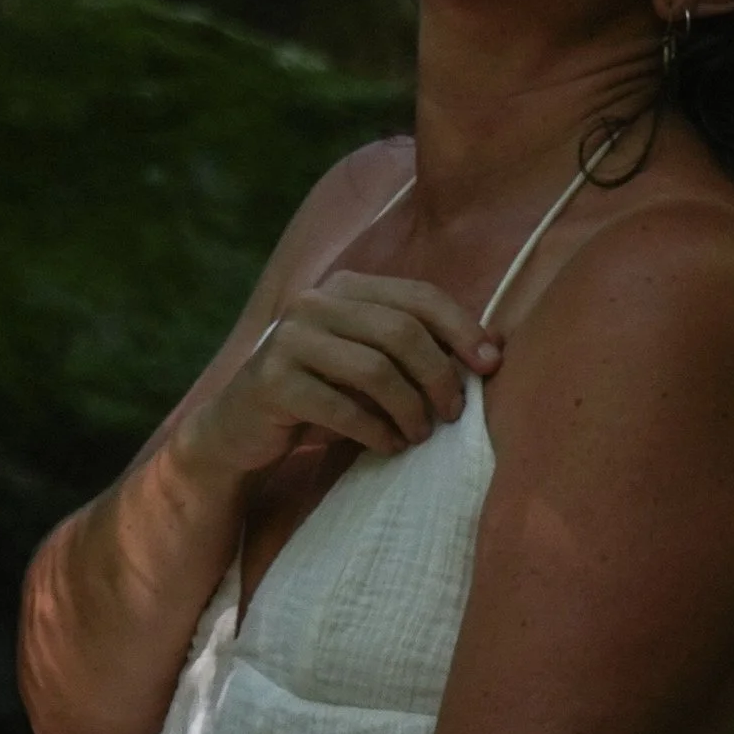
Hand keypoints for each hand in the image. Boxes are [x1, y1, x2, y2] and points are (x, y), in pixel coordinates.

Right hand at [181, 274, 499, 480]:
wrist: (240, 429)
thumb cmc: (322, 395)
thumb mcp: (369, 364)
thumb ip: (415, 348)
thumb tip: (493, 350)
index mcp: (344, 287)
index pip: (419, 296)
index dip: (462, 329)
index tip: (491, 366)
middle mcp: (314, 302)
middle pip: (401, 332)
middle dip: (439, 376)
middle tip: (453, 415)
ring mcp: (289, 339)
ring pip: (375, 369)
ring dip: (410, 409)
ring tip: (420, 435)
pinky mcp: (272, 381)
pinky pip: (341, 407)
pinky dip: (376, 432)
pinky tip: (389, 447)